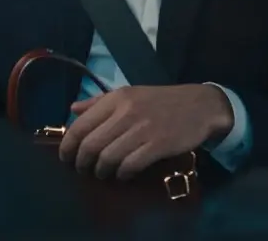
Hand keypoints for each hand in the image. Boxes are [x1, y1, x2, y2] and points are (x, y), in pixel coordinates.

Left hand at [59, 84, 233, 179]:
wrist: (201, 106)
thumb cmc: (163, 101)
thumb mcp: (131, 93)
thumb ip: (100, 102)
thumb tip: (72, 110)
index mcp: (118, 98)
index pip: (80, 125)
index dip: (68, 147)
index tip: (66, 158)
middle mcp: (127, 112)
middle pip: (91, 145)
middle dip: (82, 163)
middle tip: (84, 170)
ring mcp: (144, 129)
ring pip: (108, 158)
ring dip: (102, 171)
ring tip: (104, 173)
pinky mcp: (158, 144)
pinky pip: (130, 165)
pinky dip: (122, 174)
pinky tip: (124, 174)